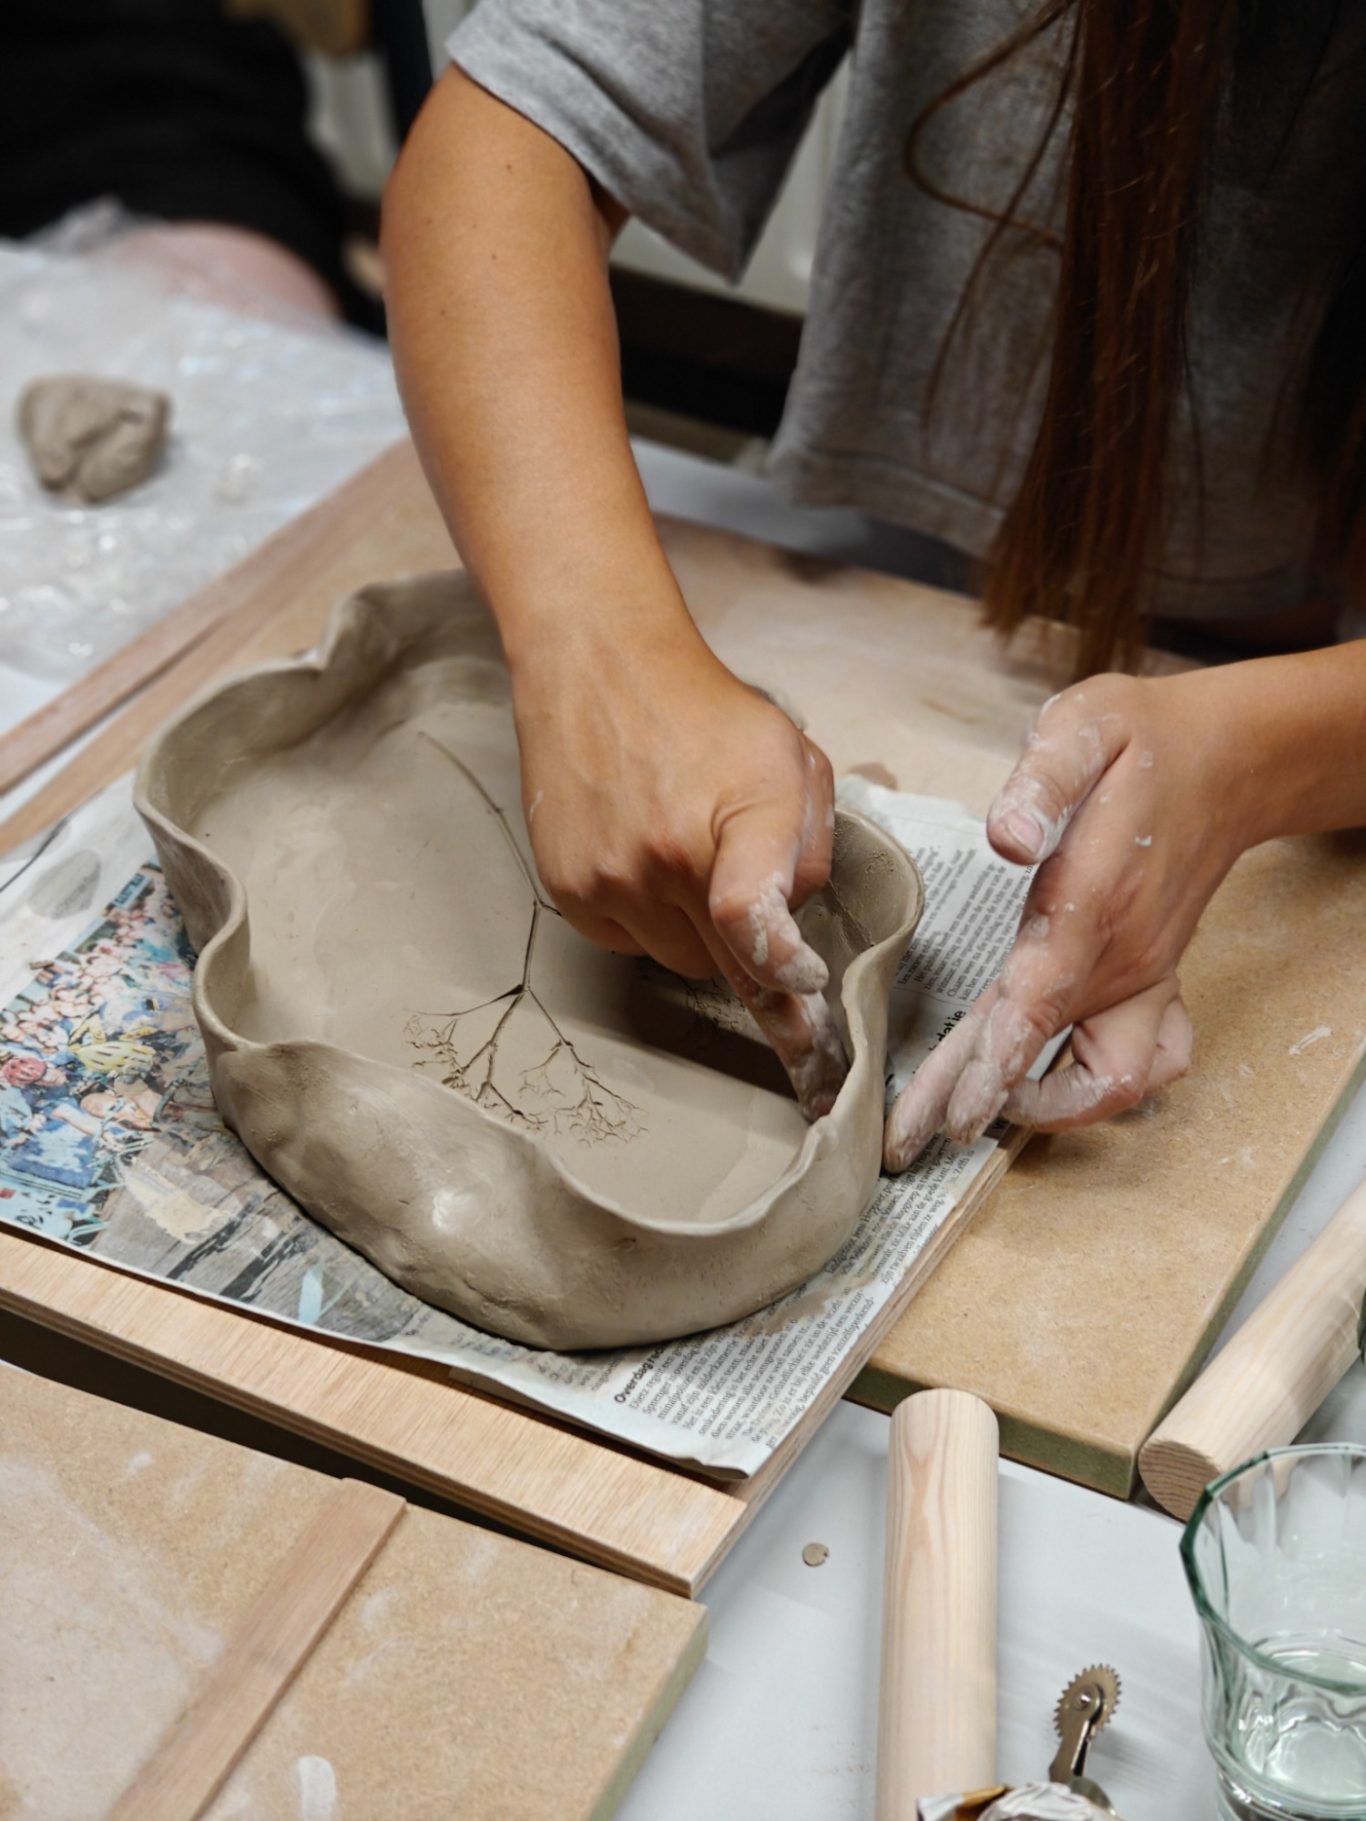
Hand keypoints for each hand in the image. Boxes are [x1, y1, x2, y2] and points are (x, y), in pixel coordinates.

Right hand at [515, 626, 846, 1117]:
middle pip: (725, 964)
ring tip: (687, 857)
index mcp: (735, 819)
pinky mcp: (568, 888)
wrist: (600, 671)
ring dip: (696, 932)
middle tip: (748, 900)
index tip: (802, 994)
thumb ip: (812, 851)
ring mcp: (608, 879)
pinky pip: (627, 942)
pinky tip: (646, 861)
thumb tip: (794, 932)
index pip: (750, 917)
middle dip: (748, 948)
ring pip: (677, 960)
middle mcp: (663, 857)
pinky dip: (647, 919)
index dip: (780, 972)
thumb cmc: (706, 717)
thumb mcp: (794, 764)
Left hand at [884, 670, 1255, 1168]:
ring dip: (1047, 1106)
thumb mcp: (1086, 725)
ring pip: (1110, 1077)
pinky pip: (1148, 1062)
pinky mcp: (1155, 981)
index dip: (994, 1063)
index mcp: (1094, 900)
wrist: (1226, 758)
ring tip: (971, 1112)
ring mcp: (1145, 975)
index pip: (1039, 1001)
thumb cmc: (1142, 741)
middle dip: (979, 1102)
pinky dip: (1102, 1085)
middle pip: (1050, 1052)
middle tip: (909, 1139)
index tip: (951, 1112)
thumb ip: (1043, 777)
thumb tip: (1005, 835)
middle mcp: (1124, 955)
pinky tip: (1050, 1082)